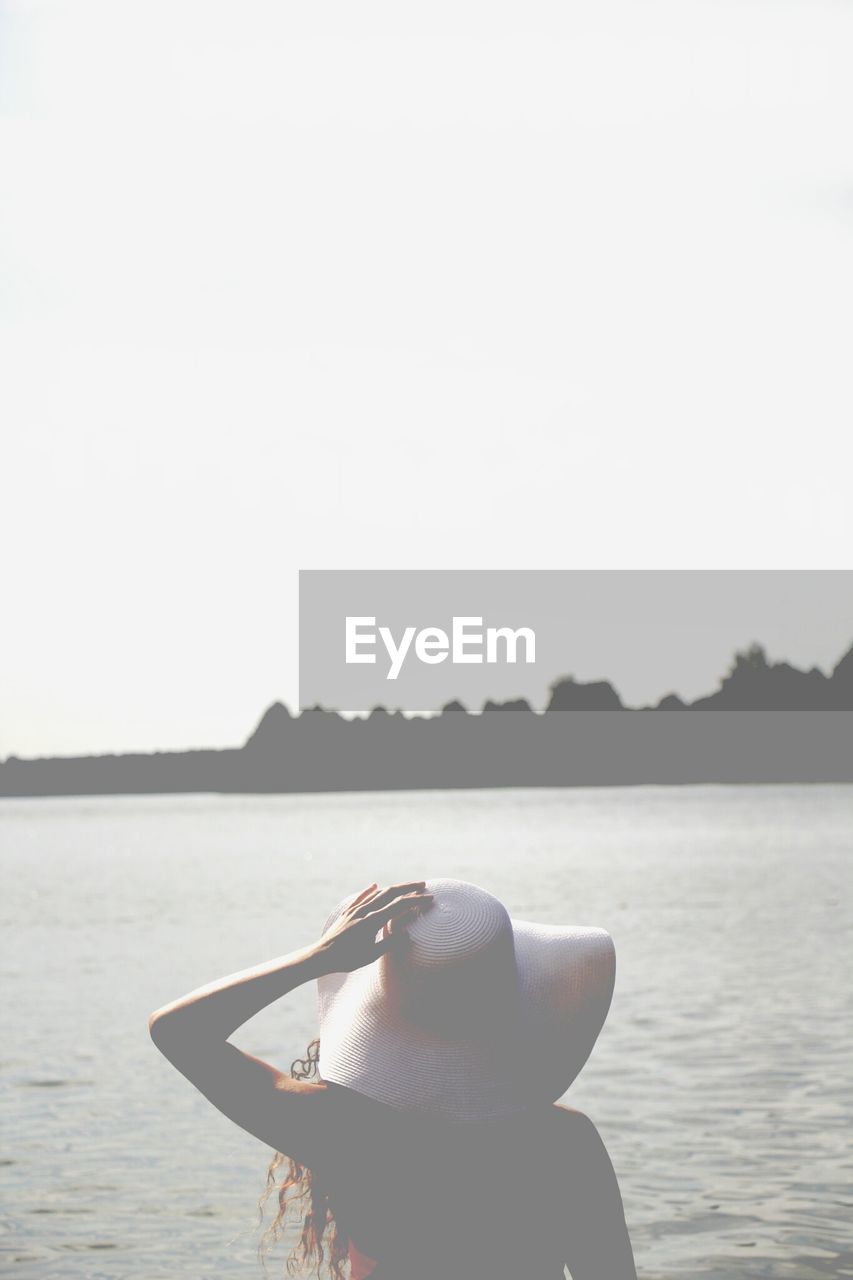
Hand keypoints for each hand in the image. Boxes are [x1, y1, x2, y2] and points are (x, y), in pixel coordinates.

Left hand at [317, 881, 433, 973]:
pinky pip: (360, 897)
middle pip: (390, 893)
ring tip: (405, 887)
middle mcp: (364, 911)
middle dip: (408, 888)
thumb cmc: (347, 959)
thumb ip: (389, 944)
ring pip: (377, 894)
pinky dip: (369, 890)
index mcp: (372, 921)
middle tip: (423, 885)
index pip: (398, 905)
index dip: (415, 900)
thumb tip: (407, 934)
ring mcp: (355, 910)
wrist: (321, 956)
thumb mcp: (370, 955)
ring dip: (393, 889)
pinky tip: (374, 885)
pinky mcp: (347, 912)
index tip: (429, 898)